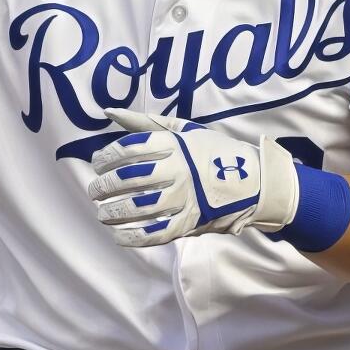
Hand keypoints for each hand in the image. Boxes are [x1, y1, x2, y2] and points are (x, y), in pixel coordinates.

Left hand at [84, 109, 298, 246]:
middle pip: (128, 179)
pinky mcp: (190, 222)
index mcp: (174, 145)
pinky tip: (119, 236)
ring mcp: (184, 198)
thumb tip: (108, 112)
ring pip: (138, 208)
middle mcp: (177, 171)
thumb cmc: (213, 151)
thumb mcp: (183, 129)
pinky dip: (133, 237)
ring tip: (101, 213)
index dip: (106, 157)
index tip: (97, 163)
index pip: (128, 149)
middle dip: (104, 186)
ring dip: (113, 213)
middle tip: (94, 190)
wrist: (255, 181)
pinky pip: (156, 233)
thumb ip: (144, 122)